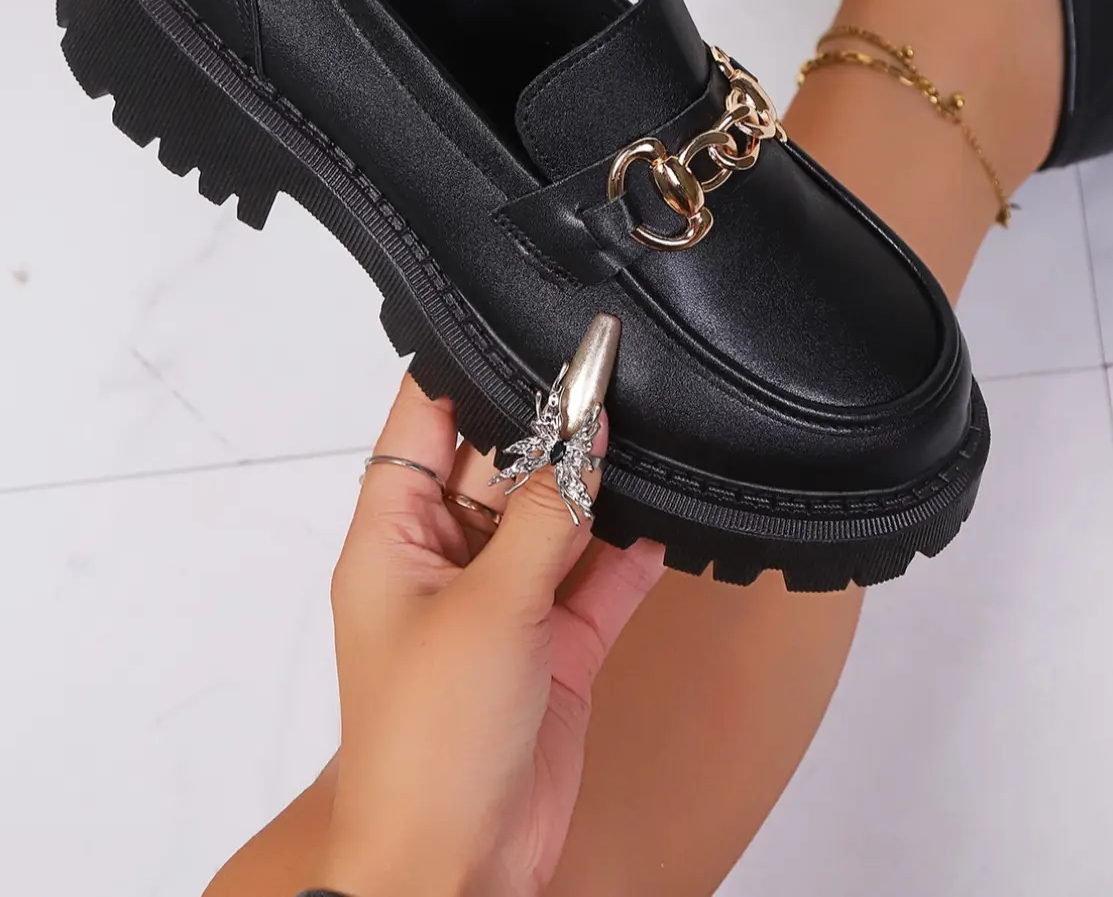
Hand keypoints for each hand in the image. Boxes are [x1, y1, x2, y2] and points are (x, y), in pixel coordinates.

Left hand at [317, 316, 663, 896]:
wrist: (458, 869)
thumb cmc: (427, 747)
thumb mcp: (488, 610)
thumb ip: (546, 517)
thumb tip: (586, 437)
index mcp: (394, 539)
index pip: (422, 424)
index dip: (464, 369)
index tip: (518, 323)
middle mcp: (446, 561)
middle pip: (502, 462)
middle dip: (552, 423)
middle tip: (610, 374)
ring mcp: (503, 602)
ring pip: (557, 515)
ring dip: (597, 484)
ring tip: (647, 427)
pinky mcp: (553, 645)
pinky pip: (597, 575)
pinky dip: (630, 549)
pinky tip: (666, 515)